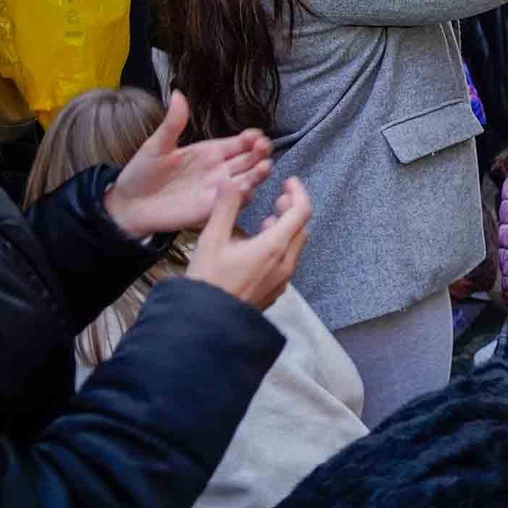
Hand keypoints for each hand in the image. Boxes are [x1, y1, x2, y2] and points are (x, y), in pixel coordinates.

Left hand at [103, 92, 273, 238]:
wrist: (128, 205)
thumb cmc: (141, 174)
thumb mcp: (157, 145)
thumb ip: (173, 123)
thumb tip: (178, 94)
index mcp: (210, 151)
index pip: (240, 142)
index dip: (251, 138)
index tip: (256, 135)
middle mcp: (219, 169)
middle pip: (250, 160)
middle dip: (261, 153)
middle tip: (264, 148)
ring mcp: (218, 189)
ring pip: (248, 180)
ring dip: (259, 175)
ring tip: (264, 167)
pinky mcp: (212, 208)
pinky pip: (234, 202)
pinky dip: (243, 196)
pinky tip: (244, 189)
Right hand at [187, 177, 311, 310]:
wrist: (205, 325)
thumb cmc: (207, 283)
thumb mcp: (211, 240)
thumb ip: (225, 208)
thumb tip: (230, 181)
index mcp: (274, 247)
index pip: (301, 211)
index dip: (298, 192)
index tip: (288, 182)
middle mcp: (285, 264)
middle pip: (301, 228)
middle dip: (293, 209)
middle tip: (279, 197)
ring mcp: (282, 280)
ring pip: (295, 247)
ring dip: (287, 229)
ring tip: (268, 220)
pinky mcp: (275, 292)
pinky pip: (286, 263)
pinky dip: (281, 247)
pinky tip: (261, 247)